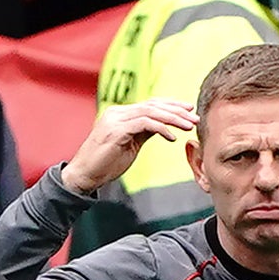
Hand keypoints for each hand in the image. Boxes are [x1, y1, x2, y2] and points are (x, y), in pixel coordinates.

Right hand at [62, 99, 198, 194]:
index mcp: (120, 114)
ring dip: (173, 118)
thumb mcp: (129, 145)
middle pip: (153, 105)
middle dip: (176, 110)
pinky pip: (145, 124)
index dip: (171, 105)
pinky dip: (161, 129)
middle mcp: (117, 112)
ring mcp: (116, 120)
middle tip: (194, 116)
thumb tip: (162, 127)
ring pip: (151, 112)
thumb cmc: (105, 164)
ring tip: (189, 125)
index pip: (150, 104)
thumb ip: (143, 133)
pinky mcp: (116, 130)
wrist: (84, 175)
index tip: (188, 110)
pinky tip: (172, 137)